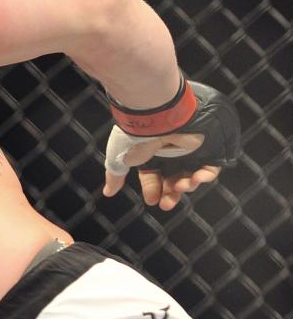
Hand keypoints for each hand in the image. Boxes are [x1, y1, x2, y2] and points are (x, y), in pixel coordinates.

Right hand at [102, 79, 239, 209]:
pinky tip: (197, 179)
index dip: (153, 190)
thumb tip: (108, 192)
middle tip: (167, 203)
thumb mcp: (120, 158)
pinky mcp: (208, 146)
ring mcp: (190, 149)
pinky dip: (206, 175)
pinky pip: (211, 165)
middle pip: (173, 179)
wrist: (158, 114)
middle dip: (170, 194)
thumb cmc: (136, 136)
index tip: (152, 201)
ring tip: (181, 186)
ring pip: (191, 175)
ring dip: (186, 185)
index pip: (153, 177)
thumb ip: (115, 176)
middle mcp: (171, 151)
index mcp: (151, 153)